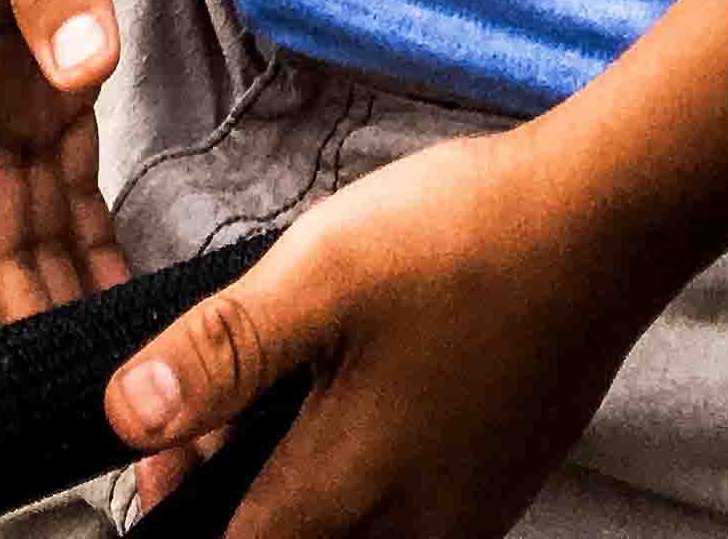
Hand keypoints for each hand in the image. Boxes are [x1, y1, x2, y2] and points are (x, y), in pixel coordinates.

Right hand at [0, 0, 131, 339]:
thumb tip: (80, 67)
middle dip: (3, 314)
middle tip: (50, 407)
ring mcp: (16, 67)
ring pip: (22, 210)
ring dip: (47, 285)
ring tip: (90, 371)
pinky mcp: (59, 49)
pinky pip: (65, 169)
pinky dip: (86, 229)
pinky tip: (118, 281)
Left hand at [102, 126, 663, 538]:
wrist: (604, 219)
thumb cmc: (464, 238)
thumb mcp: (321, 269)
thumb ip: (221, 351)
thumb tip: (122, 416)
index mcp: (347, 490)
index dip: (178, 516)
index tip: (155, 471)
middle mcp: (408, 531)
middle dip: (236, 516)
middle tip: (202, 438)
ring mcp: (462, 517)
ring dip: (300, 506)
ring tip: (270, 423)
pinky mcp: (498, 486)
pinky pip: (407, 525)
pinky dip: (360, 494)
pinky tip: (353, 418)